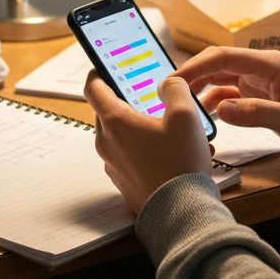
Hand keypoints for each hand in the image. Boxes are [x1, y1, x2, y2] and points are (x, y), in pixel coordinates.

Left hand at [84, 72, 212, 214]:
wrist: (179, 212)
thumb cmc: (179, 164)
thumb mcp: (186, 115)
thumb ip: (176, 89)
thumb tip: (168, 84)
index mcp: (115, 121)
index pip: (93, 87)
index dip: (99, 72)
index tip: (105, 66)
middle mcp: (107, 142)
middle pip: (107, 111)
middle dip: (126, 101)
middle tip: (147, 96)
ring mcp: (112, 164)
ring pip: (120, 135)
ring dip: (139, 127)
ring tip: (170, 129)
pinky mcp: (122, 181)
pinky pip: (128, 156)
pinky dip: (144, 149)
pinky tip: (172, 153)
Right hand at [175, 47, 279, 157]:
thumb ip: (257, 114)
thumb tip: (221, 109)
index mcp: (269, 64)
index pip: (223, 57)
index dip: (195, 66)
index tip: (173, 81)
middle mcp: (261, 68)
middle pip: (216, 64)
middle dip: (191, 75)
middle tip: (168, 92)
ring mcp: (258, 81)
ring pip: (219, 78)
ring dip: (199, 89)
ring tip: (181, 105)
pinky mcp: (257, 95)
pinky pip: (227, 93)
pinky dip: (212, 102)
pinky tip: (203, 116)